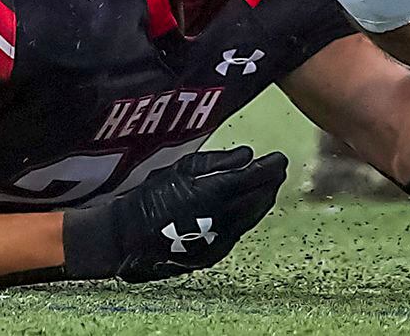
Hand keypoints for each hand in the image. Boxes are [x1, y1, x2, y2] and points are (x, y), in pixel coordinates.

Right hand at [60, 147, 286, 281]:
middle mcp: (224, 220)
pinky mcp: (215, 254)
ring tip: (268, 187)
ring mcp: (221, 241)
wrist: (129, 237)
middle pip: (259, 200)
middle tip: (279, 169)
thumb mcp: (178, 170)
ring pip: (252, 218)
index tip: (280, 158)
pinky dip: (248, 216)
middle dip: (271, 183)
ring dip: (263, 201)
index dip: (270, 167)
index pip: (254, 178)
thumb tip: (247, 155)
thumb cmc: (148, 198)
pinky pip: (239, 231)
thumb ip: (215, 161)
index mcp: (215, 195)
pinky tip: (248, 208)